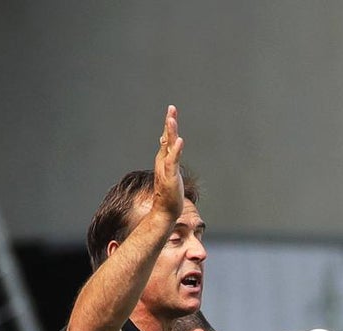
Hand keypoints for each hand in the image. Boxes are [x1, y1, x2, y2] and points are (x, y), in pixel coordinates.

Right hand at [152, 105, 184, 220]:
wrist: (165, 210)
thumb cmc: (169, 194)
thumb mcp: (169, 173)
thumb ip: (169, 160)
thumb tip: (167, 147)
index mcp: (164, 160)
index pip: (166, 139)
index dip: (169, 125)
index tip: (171, 111)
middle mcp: (163, 161)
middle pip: (166, 138)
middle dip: (169, 123)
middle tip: (172, 108)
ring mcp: (166, 168)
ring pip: (168, 146)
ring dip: (170, 132)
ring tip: (172, 120)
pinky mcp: (170, 176)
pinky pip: (172, 160)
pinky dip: (176, 150)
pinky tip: (179, 140)